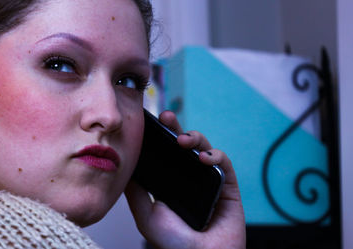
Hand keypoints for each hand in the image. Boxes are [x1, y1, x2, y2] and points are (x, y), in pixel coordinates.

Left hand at [125, 111, 245, 248]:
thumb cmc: (173, 242)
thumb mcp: (146, 214)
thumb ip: (136, 191)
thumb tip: (124, 168)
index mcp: (171, 182)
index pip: (165, 153)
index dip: (159, 137)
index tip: (149, 123)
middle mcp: (190, 178)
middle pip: (184, 145)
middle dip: (175, 127)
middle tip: (166, 117)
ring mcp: (209, 180)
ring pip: (203, 148)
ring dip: (195, 138)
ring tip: (183, 140)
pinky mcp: (228, 186)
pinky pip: (224, 163)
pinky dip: (215, 155)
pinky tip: (204, 158)